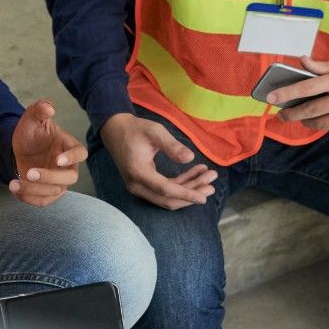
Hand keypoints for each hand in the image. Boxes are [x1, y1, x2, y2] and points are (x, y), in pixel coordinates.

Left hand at [10, 99, 86, 206]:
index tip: (58, 160)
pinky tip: (15, 189)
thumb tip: (49, 108)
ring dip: (35, 191)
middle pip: (70, 178)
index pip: (80, 153)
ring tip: (14, 184)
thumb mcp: (31, 118)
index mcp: (68, 146)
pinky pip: (43, 201)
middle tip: (29, 172)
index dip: (72, 158)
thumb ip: (39, 109)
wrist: (19, 148)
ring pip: (55, 192)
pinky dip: (29, 199)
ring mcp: (59, 181)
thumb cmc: (31, 132)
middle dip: (50, 177)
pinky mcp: (48, 192)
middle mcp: (67, 166)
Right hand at [99, 113, 216, 210]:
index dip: (186, 194)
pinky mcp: (143, 184)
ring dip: (188, 189)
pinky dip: (181, 184)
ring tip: (208, 177)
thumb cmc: (135, 129)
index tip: (204, 197)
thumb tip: (190, 158)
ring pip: (167, 197)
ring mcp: (138, 187)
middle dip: (191, 194)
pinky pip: (164, 190)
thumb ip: (172, 145)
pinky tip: (196, 173)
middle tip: (212, 185)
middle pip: (168, 199)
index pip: (166, 190)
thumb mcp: (154, 131)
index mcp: (138, 172)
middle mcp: (137, 185)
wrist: (115, 130)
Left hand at [270, 55, 328, 134]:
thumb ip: (324, 66)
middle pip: (310, 111)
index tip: (270, 99)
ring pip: (322, 124)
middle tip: (282, 115)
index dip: (285, 94)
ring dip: (309, 122)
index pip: (306, 89)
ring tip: (303, 118)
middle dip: (292, 114)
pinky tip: (327, 121)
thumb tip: (302, 62)